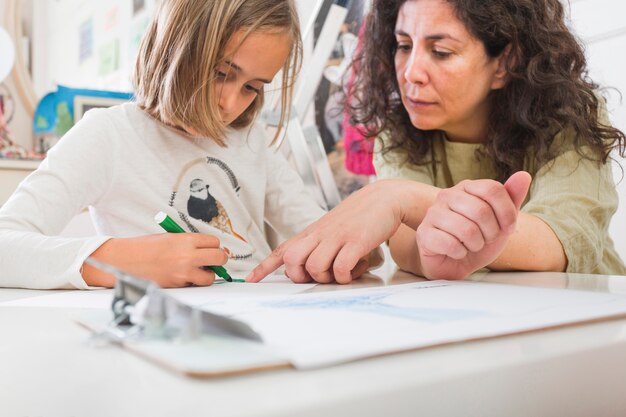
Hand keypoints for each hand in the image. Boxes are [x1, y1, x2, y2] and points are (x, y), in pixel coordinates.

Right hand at [83, 233, 227, 287]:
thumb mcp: (169, 237)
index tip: (211, 248)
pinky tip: (186, 277)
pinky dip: (194, 282)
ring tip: (200, 271)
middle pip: (219, 257)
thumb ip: (188, 243)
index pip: (214, 242)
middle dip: (219, 259)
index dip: (214, 245)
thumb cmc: (145, 248)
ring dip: (208, 274)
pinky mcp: (178, 285)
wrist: (125, 261)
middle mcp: (187, 255)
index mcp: (185, 240)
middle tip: (214, 260)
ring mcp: (183, 272)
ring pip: (211, 276)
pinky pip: (195, 285)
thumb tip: (207, 249)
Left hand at [247, 180, 413, 283]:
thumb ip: (317, 246)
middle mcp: (319, 234)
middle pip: (292, 261)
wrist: (383, 199)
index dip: (264, 267)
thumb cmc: (357, 218)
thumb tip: (306, 269)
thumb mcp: (331, 229)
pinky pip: (340, 268)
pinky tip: (355, 269)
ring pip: (314, 267)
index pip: (282, 250)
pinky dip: (345, 276)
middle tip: (321, 275)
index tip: (251, 280)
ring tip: (343, 270)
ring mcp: (337, 237)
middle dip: (301, 276)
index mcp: (312, 233)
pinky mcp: (355, 241)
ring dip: (328, 278)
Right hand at [416, 171, 531, 279]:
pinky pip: (450, 244)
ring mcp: (433, 213)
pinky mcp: (424, 233)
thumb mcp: (500, 220)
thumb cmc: (476, 239)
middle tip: (485, 239)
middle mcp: (447, 195)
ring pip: (466, 230)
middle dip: (491, 233)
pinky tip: (456, 252)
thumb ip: (512, 198)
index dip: (506, 212)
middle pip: (481, 210)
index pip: (492, 189)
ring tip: (470, 246)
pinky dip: (460, 253)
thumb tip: (524, 175)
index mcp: (466, 187)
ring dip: (475, 245)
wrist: (453, 262)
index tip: (508, 228)